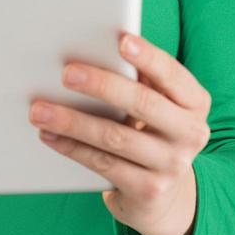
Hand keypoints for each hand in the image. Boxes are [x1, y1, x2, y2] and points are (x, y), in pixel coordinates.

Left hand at [28, 33, 211, 234]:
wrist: (163, 194)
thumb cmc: (151, 128)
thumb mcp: (158, 102)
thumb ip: (140, 78)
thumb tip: (95, 47)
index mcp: (194, 102)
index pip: (173, 74)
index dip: (148, 57)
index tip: (121, 40)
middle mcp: (191, 133)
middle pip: (143, 103)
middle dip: (102, 85)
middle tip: (67, 73)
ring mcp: (172, 165)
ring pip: (115, 137)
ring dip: (73, 121)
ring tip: (40, 109)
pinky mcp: (149, 191)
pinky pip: (104, 165)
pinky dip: (72, 147)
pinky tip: (49, 134)